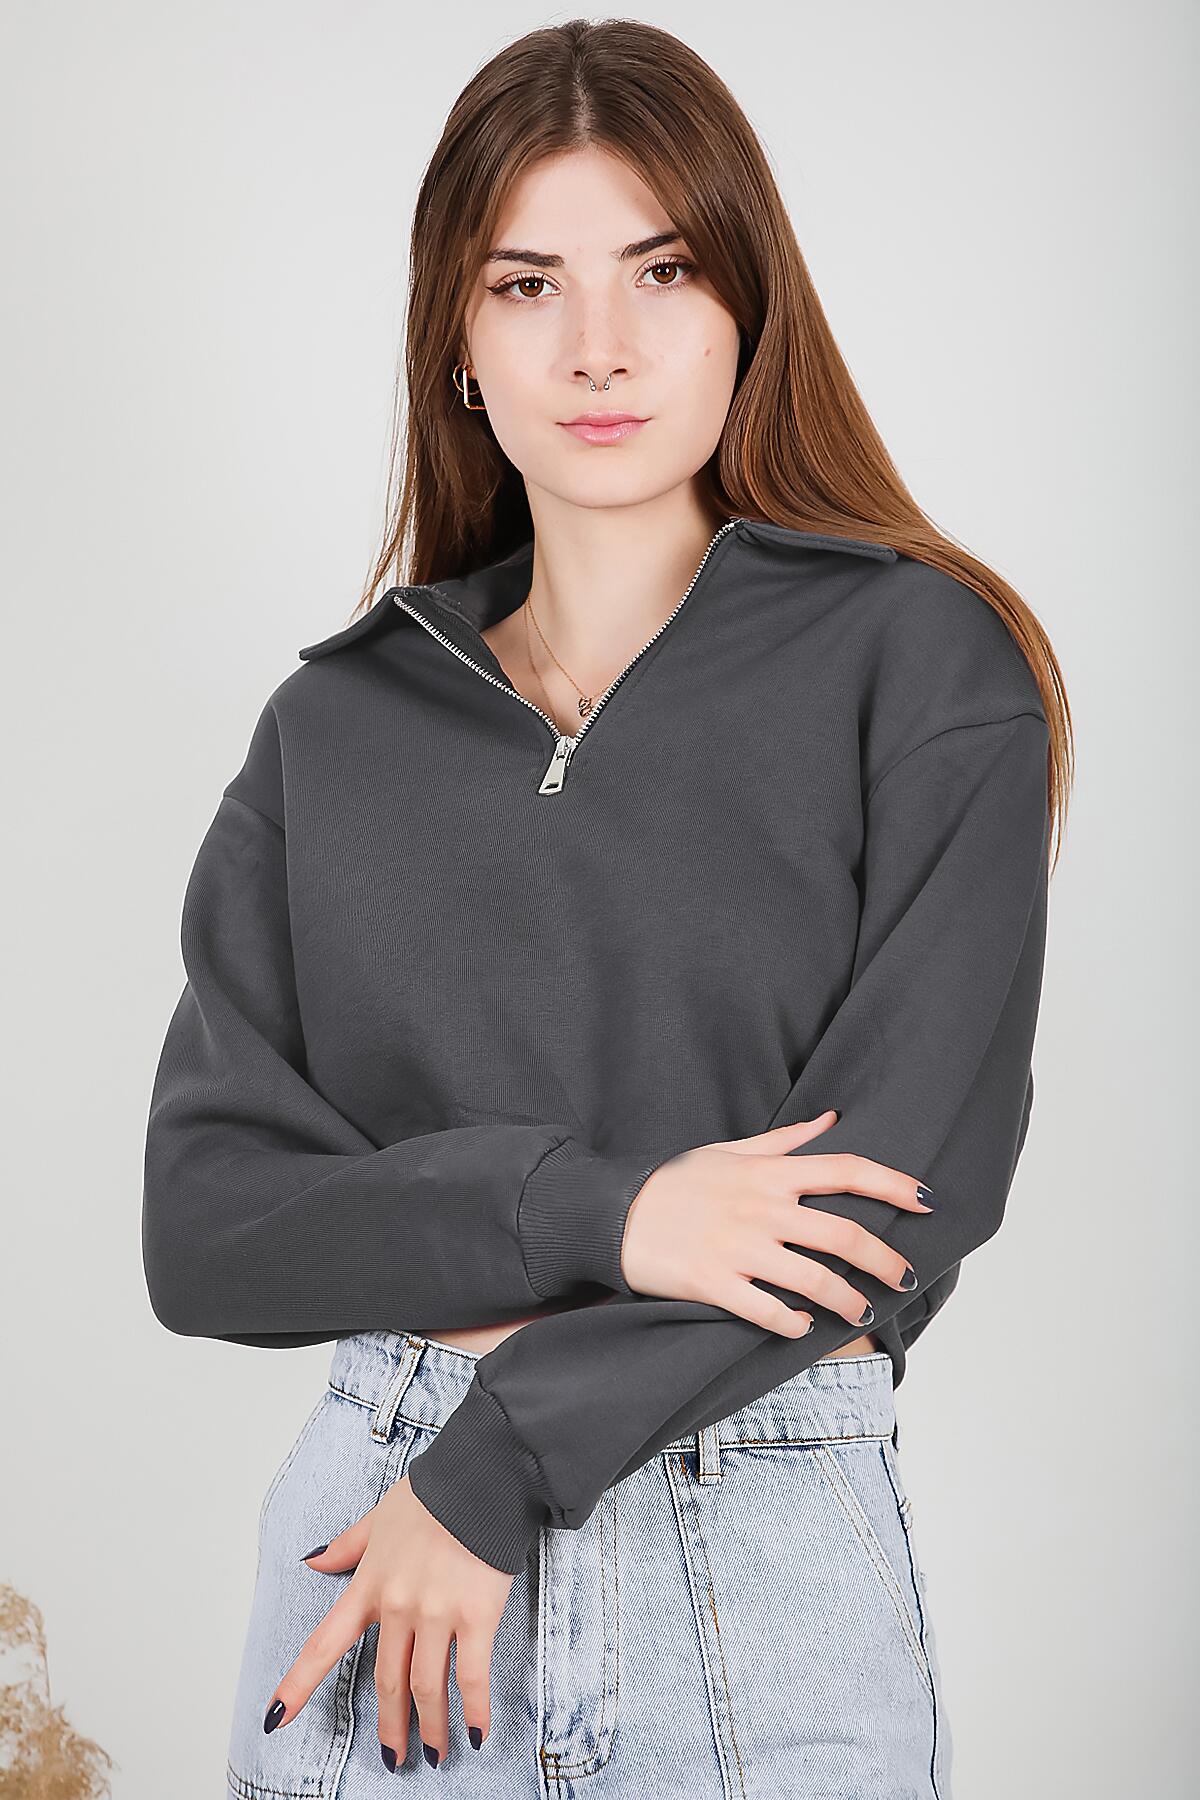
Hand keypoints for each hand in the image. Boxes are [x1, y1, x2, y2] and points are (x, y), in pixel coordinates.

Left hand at [261, 1473, 512, 1768]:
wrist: (482, 1476)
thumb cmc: (433, 1493)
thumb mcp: (379, 1517)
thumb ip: (347, 1546)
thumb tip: (313, 1561)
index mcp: (369, 1584)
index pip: (325, 1643)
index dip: (298, 1685)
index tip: (275, 1719)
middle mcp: (396, 1606)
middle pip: (386, 1680)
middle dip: (390, 1725)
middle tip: (395, 1757)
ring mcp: (436, 1613)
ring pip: (425, 1686)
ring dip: (429, 1728)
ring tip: (435, 1754)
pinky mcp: (476, 1616)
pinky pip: (471, 1675)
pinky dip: (473, 1709)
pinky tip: (476, 1733)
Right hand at [619, 1111, 934, 1335]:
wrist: (610, 1213)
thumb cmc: (673, 1182)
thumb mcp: (727, 1151)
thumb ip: (785, 1141)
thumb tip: (833, 1119)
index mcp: (768, 1173)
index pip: (845, 1169)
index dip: (893, 1184)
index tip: (926, 1201)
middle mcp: (760, 1209)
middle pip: (843, 1234)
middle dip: (885, 1259)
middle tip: (902, 1277)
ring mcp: (738, 1248)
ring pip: (814, 1281)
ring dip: (848, 1301)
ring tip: (863, 1313)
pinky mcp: (713, 1284)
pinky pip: (768, 1311)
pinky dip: (794, 1324)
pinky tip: (803, 1327)